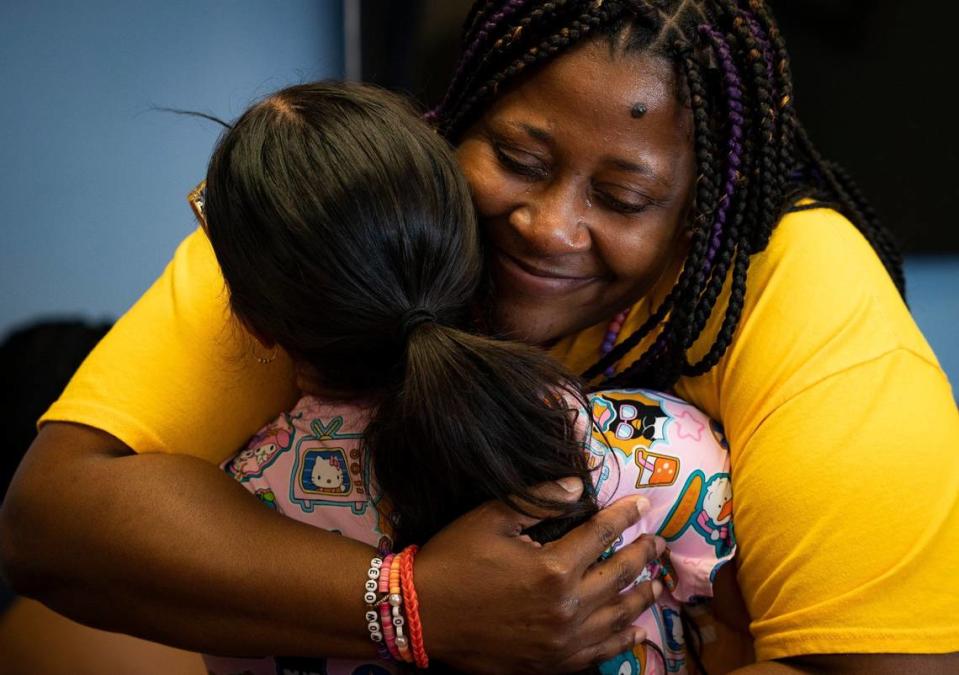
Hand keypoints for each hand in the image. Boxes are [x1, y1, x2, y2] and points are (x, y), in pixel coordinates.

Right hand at [414, 478, 663, 673]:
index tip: (642, 505)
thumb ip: (539, 501)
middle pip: (619, 576)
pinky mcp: (551, 664)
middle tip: (658, 543)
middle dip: (643, 556)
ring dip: (641, 597)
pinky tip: (634, 630)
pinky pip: (599, 653)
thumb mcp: (491, 518)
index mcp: (553, 568)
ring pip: (617, 618)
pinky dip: (621, 640)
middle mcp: (566, 608)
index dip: (624, 517)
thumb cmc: (453, 560)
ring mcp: (562, 641)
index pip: (601, 535)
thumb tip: (577, 486)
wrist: (420, 616)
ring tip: (656, 583)